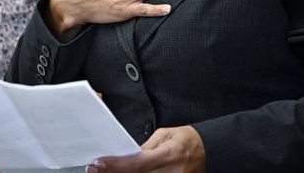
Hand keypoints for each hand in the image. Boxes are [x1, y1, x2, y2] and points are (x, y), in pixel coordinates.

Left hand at [87, 126, 205, 172]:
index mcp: (170, 154)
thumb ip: (146, 147)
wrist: (208, 150)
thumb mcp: (166, 134)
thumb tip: (127, 156)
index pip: (138, 164)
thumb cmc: (188, 140)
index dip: (117, 165)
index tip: (100, 163)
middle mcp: (171, 172)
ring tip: (105, 172)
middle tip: (95, 169)